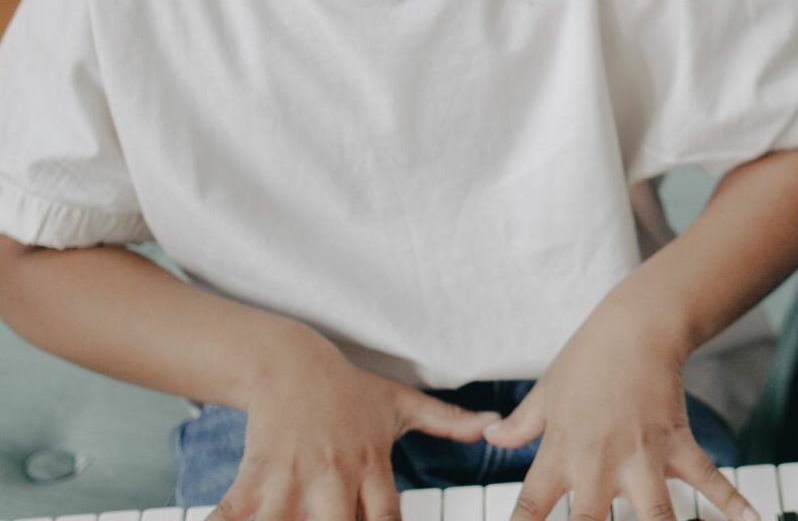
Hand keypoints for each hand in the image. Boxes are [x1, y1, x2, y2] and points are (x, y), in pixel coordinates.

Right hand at [210, 334, 498, 520]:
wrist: (291, 363)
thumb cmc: (349, 390)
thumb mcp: (401, 404)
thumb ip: (447, 421)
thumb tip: (492, 425)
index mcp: (371, 466)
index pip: (387, 519)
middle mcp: (335, 477)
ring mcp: (294, 478)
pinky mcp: (256, 474)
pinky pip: (235, 512)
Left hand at [488, 302, 754, 520]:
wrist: (637, 325)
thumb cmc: (588, 357)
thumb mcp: (545, 392)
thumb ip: (519, 425)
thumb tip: (490, 437)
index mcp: (561, 455)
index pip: (529, 510)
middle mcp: (599, 464)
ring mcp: (642, 457)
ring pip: (654, 516)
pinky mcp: (677, 445)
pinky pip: (708, 481)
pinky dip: (733, 504)